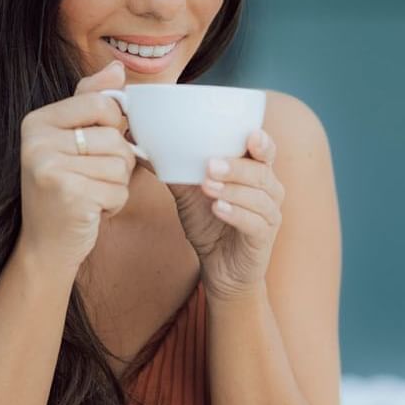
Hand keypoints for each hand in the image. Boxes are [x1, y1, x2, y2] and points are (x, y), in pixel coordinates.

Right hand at [14, 60, 138, 273]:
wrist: (45, 246)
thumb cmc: (66, 190)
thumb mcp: (72, 141)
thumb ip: (91, 101)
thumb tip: (118, 67)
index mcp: (38, 121)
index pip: (101, 103)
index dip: (115, 127)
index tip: (98, 146)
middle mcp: (37, 141)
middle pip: (115, 137)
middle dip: (117, 162)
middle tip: (91, 179)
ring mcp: (50, 168)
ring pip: (121, 165)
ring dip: (116, 186)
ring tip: (90, 195)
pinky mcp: (68, 194)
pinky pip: (119, 191)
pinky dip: (114, 205)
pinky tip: (90, 211)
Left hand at [170, 127, 282, 300]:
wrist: (221, 269)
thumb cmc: (209, 224)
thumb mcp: (188, 194)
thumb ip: (170, 168)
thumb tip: (136, 140)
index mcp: (254, 172)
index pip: (264, 151)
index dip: (261, 142)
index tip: (250, 135)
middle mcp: (268, 190)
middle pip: (260, 172)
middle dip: (236, 167)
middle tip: (210, 165)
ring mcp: (269, 215)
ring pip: (258, 197)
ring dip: (233, 190)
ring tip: (208, 186)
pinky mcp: (263, 238)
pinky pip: (254, 223)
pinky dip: (236, 214)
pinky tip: (219, 209)